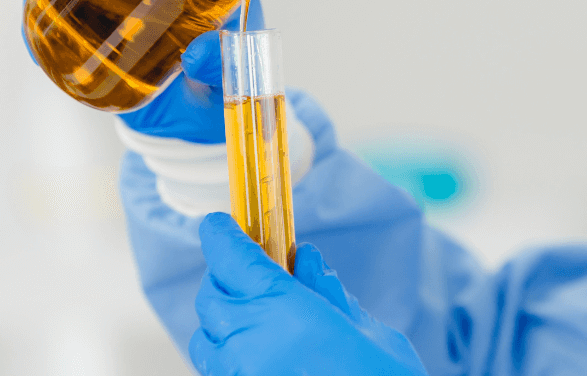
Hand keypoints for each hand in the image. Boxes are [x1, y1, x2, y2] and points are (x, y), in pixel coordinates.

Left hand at [190, 213, 428, 375]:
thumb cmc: (380, 375)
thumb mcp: (362, 327)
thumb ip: (324, 290)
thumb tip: (303, 260)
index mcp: (279, 307)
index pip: (229, 256)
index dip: (221, 235)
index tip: (221, 225)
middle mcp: (249, 341)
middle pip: (212, 296)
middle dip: (226, 278)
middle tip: (252, 273)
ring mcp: (240, 374)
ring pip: (206, 339)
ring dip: (222, 322)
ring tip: (253, 319)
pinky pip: (220, 371)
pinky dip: (230, 356)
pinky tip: (260, 355)